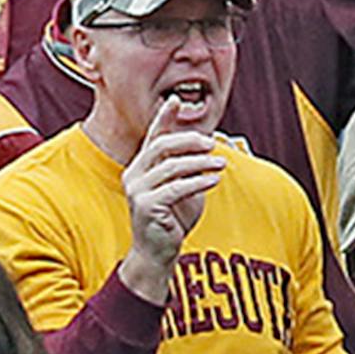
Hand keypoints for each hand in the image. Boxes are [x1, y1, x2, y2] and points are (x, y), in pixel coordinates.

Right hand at [120, 97, 226, 294]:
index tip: (176, 100)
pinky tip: (213, 181)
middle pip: (161, 146)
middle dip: (189, 141)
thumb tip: (207, 146)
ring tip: (220, 164)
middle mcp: (134, 174)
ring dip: (200, 163)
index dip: (164, 117)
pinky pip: (176, 188)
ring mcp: (137, 190)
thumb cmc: (172, 219)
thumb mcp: (182, 188)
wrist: (157, 252)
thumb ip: (188, 168)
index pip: (153, 136)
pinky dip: (198, 182)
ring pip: (171, 166)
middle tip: (212, 144)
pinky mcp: (146, 206)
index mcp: (141, 167)